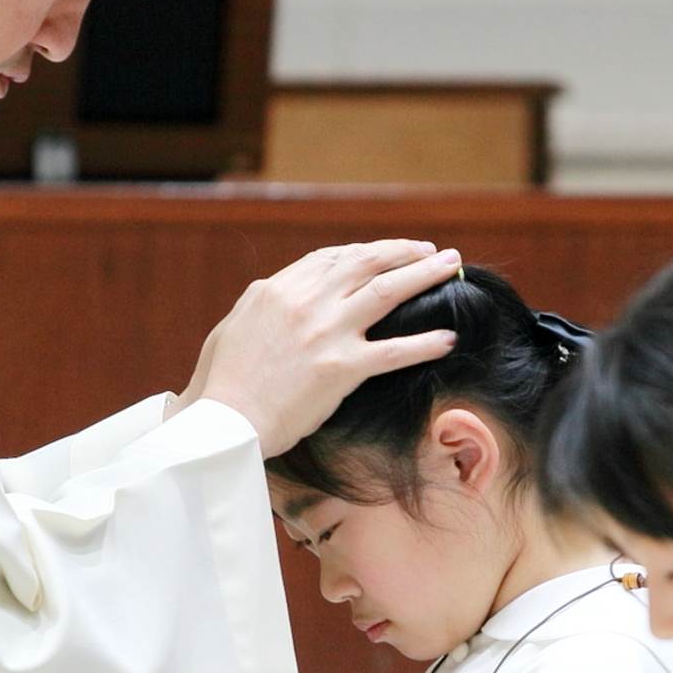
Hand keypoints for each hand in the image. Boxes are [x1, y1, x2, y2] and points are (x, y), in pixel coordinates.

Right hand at [183, 241, 461, 454]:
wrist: (225, 422)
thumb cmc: (221, 383)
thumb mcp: (230, 327)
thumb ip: (258, 304)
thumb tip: (271, 291)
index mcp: (277, 289)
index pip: (332, 258)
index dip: (366, 253)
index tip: (387, 253)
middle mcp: (306, 302)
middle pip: (367, 262)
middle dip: (404, 251)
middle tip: (432, 251)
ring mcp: (327, 332)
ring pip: (388, 291)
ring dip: (425, 275)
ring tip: (452, 268)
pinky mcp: (342, 368)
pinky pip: (394, 351)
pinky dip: (425, 344)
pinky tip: (448, 339)